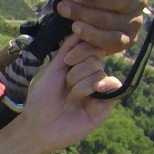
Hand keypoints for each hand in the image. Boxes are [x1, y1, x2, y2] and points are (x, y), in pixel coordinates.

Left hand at [21, 35, 120, 153]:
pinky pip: (115, 87)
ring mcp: (99, 91)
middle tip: (66, 84)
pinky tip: (96, 90)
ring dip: (81, 83)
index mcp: (79, 66)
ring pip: (100, 73)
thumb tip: (79, 28)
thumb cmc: (42, 98)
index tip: (67, 61)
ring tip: (72, 96)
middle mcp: (91, 76)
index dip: (82, 50)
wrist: (39, 125)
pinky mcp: (106, 106)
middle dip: (77, 70)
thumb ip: (67, 50)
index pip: (91, 47)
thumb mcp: (53, 69)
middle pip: (96, 59)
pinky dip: (105, 85)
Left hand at [54, 0, 153, 63]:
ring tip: (66, 9)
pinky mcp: (126, 40)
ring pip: (114, 21)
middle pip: (125, 1)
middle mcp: (139, 0)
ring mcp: (135, 22)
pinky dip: (91, 35)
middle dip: (95, 0)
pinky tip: (75, 28)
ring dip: (86, 15)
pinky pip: (112, 40)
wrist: (74, 9)